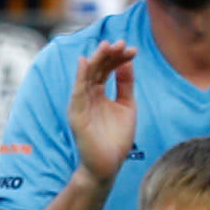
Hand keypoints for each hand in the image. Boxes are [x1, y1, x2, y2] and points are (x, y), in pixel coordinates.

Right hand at [69, 39, 137, 187]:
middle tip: (121, 43)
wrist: (108, 166)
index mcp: (99, 93)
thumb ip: (125, 84)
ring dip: (96, 60)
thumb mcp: (127, 106)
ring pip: (86, 76)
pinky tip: (85, 62)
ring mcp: (80, 105)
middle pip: (96, 69)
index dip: (118, 57)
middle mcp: (88, 96)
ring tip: (107, 46)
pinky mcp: (76, 116)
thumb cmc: (116, 139)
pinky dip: (80, 77)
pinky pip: (77, 93)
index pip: (106, 69)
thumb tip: (128, 61)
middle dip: (108, 54)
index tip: (132, 49)